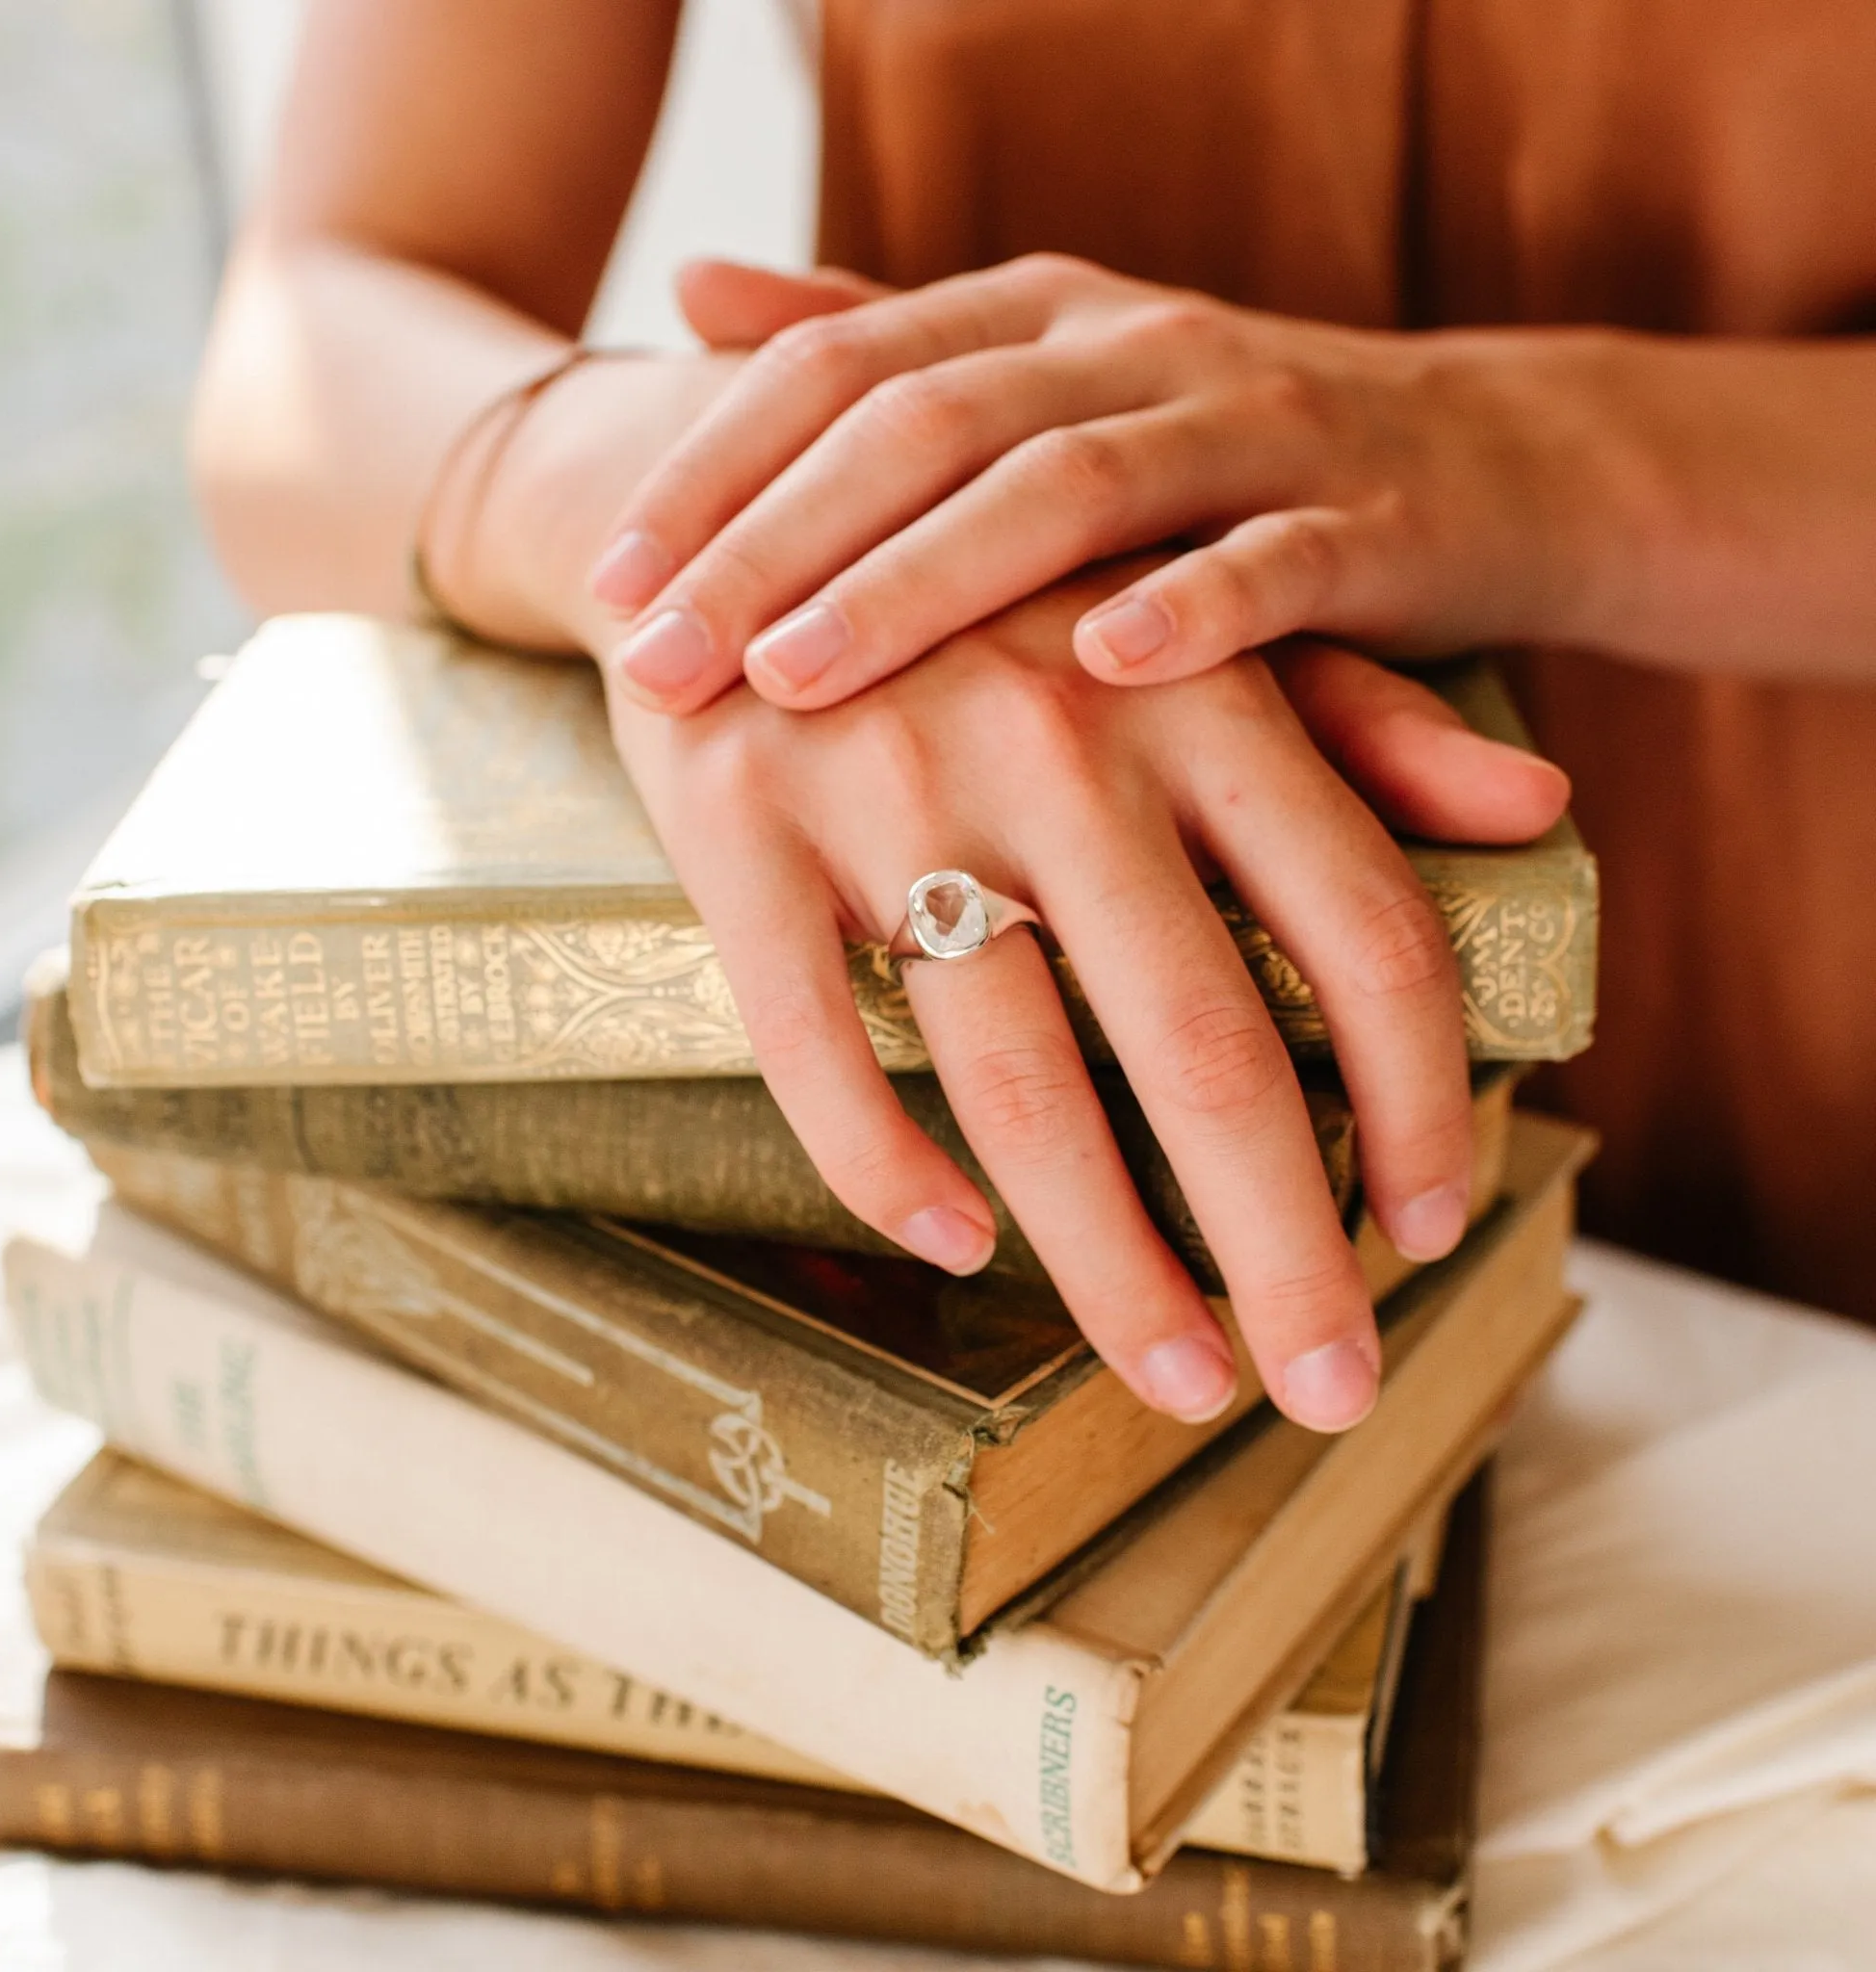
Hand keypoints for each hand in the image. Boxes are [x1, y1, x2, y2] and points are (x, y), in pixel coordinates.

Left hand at [590, 254, 1629, 712]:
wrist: (1494, 460)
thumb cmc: (1232, 455)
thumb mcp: (1049, 381)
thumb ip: (880, 340)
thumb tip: (690, 289)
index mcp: (1035, 320)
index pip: (841, 374)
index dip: (716, 473)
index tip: (608, 586)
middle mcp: (1128, 347)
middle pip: (923, 430)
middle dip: (773, 547)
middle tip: (656, 660)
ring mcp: (1252, 426)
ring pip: (1068, 486)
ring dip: (925, 583)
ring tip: (801, 679)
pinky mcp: (1369, 519)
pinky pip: (1274, 561)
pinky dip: (1192, 607)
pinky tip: (1102, 671)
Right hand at [602, 564, 1568, 1430]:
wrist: (742, 473)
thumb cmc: (1001, 582)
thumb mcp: (1187, 621)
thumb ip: (1361, 723)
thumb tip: (1542, 817)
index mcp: (1197, 688)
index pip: (1364, 929)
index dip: (1418, 1101)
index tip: (1430, 1227)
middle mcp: (1057, 735)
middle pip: (1201, 1045)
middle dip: (1280, 1247)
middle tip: (1328, 1387)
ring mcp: (886, 777)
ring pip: (1011, 1077)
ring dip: (1105, 1257)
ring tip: (1173, 1375)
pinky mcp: (734, 813)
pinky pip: (806, 1033)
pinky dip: (879, 1159)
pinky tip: (950, 1241)